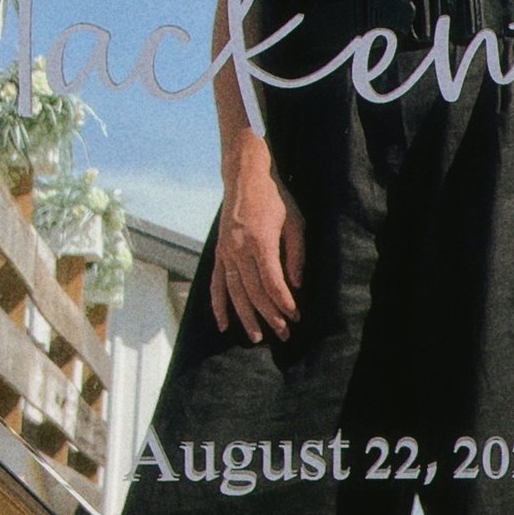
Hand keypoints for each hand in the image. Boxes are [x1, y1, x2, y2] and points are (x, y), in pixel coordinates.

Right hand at [212, 135, 305, 343]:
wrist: (245, 177)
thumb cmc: (275, 198)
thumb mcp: (295, 222)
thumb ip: (296, 255)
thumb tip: (296, 286)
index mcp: (261, 242)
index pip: (272, 283)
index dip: (284, 303)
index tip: (296, 316)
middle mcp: (239, 250)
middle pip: (254, 293)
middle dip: (270, 316)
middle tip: (283, 333)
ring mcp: (226, 252)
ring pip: (234, 293)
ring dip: (246, 317)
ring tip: (257, 337)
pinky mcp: (219, 252)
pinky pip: (217, 283)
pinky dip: (219, 305)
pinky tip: (224, 323)